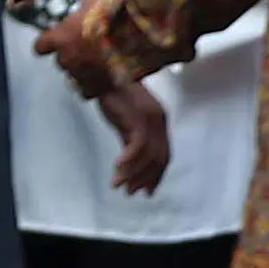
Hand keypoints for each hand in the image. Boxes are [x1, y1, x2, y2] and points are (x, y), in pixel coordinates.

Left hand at [35, 0, 122, 97]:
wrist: (136, 35)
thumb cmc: (113, 14)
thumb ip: (87, 0)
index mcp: (59, 38)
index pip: (40, 46)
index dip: (48, 44)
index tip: (53, 42)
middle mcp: (66, 59)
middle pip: (61, 61)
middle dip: (72, 56)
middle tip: (88, 48)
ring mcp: (81, 75)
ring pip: (75, 76)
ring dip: (84, 70)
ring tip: (101, 62)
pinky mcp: (97, 87)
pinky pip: (89, 90)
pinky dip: (95, 85)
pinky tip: (105, 77)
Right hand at [98, 77, 173, 193]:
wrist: (104, 75)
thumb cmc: (112, 96)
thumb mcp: (124, 121)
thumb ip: (129, 139)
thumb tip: (127, 163)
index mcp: (159, 121)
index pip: (164, 154)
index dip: (156, 175)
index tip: (147, 190)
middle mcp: (159, 121)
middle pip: (160, 158)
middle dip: (147, 178)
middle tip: (132, 192)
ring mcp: (151, 119)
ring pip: (148, 155)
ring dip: (133, 174)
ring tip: (119, 185)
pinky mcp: (138, 118)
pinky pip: (137, 146)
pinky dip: (128, 160)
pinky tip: (116, 169)